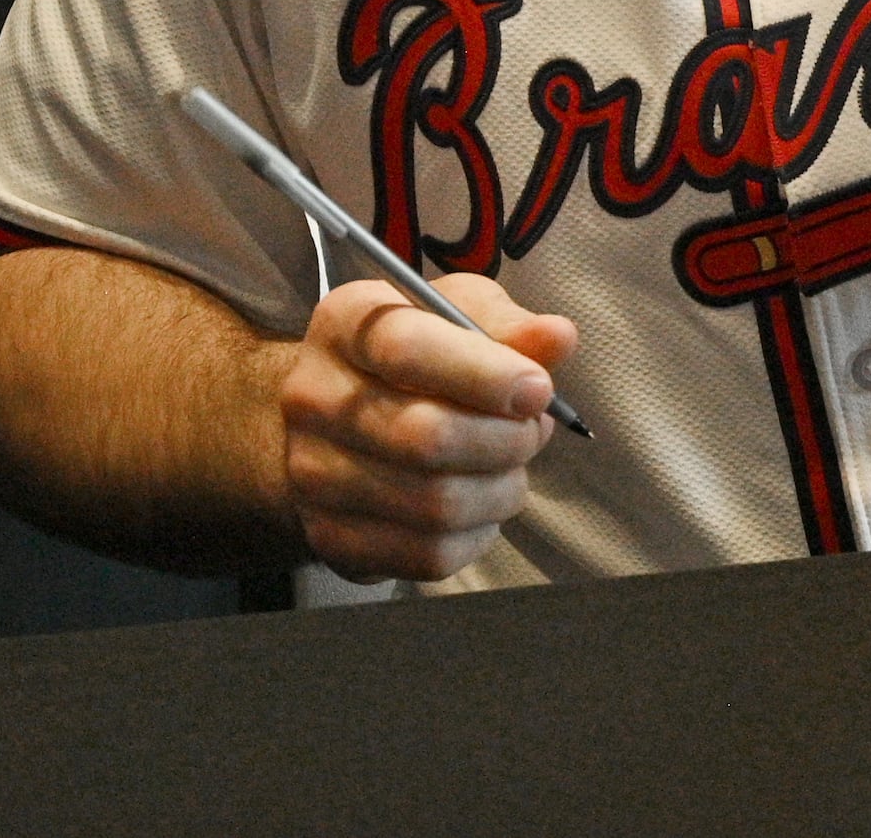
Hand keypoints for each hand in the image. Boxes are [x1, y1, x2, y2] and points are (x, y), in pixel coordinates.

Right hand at [276, 272, 578, 580]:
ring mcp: (313, 474)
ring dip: (501, 490)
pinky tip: (482, 502)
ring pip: (435, 504)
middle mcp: (312, 397)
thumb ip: (509, 326)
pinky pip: (429, 555)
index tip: (539, 390)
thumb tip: (558, 338)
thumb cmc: (416, 354)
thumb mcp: (458, 314)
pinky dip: (479, 533)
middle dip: (506, 440)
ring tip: (512, 466)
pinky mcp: (331, 537)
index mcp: (344, 324)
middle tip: (533, 430)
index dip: (484, 374)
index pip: (407, 348)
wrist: (338, 419)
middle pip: (426, 437)